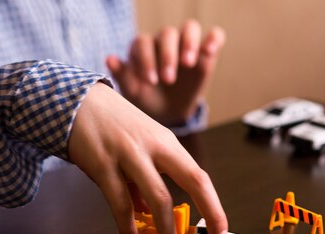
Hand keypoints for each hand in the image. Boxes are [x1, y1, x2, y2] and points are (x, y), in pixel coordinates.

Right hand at [68, 82, 227, 233]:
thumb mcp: (138, 147)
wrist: (74, 101)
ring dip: (165, 231)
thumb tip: (149, 213)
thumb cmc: (112, 125)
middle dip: (207, 216)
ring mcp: (129, 154)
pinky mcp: (102, 163)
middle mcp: (153, 146)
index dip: (215, 209)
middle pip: (192, 182)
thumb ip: (145, 180)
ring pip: (157, 198)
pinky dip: (127, 226)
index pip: (200, 178)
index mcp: (167, 143)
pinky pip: (119, 202)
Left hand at [106, 19, 225, 125]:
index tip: (150, 81)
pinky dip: (214, 38)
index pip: (143, 43)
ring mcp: (185, 44)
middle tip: (168, 80)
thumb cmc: (146, 101)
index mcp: (143, 48)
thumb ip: (122, 76)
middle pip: (167, 34)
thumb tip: (109, 58)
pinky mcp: (205, 53)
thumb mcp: (133, 94)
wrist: (167, 114)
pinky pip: (214, 35)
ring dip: (189, 42)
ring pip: (190, 27)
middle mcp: (164, 42)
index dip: (146, 59)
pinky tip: (210, 49)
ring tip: (189, 63)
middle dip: (168, 56)